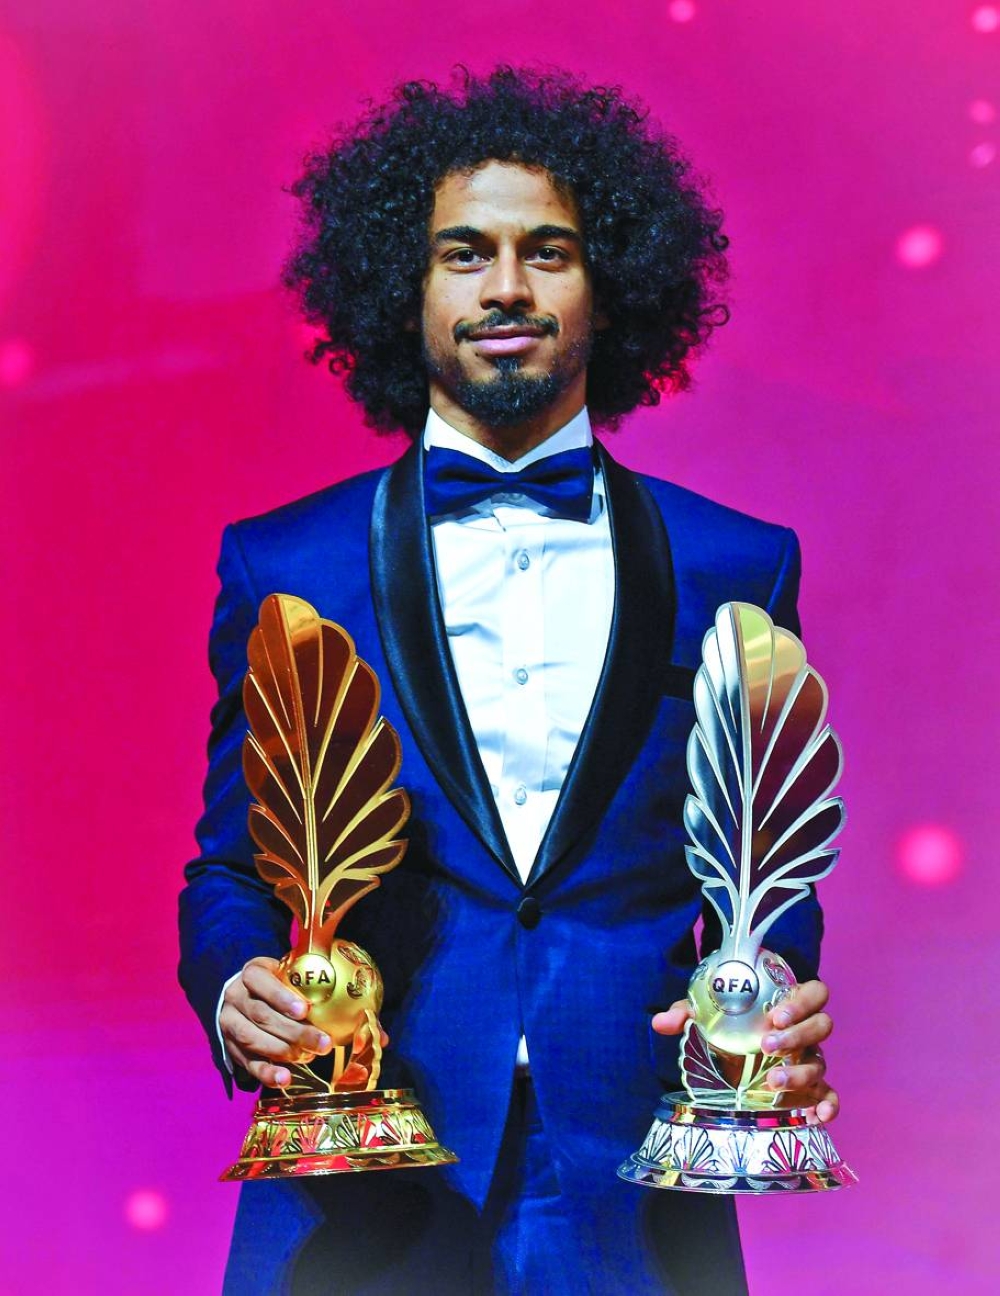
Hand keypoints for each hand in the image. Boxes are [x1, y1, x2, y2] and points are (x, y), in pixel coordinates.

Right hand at [220, 956, 332, 1089]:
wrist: (245, 997)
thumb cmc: (278, 984)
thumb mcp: (288, 974)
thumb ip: (309, 982)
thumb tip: (353, 999)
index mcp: (251, 973)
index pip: (260, 981)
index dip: (281, 997)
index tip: (304, 1010)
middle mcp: (236, 997)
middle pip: (262, 1015)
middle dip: (294, 1031)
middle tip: (323, 1043)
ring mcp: (230, 1023)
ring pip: (253, 1039)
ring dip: (283, 1052)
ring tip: (308, 1058)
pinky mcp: (231, 1048)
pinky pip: (248, 1063)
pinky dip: (267, 1073)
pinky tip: (284, 1079)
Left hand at [651, 977, 838, 1123]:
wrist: (733, 1049)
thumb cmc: (727, 1022)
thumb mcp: (706, 1013)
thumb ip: (686, 1012)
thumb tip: (661, 1022)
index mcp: (788, 1004)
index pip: (813, 993)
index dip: (801, 1002)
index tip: (776, 1016)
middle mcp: (805, 1031)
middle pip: (821, 1026)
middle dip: (797, 1036)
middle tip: (766, 1045)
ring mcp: (810, 1059)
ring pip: (820, 1062)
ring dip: (799, 1072)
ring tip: (771, 1081)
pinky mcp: (811, 1088)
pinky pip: (829, 1095)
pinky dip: (829, 1105)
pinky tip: (818, 1116)